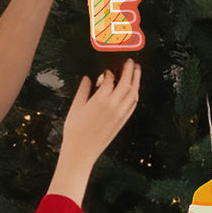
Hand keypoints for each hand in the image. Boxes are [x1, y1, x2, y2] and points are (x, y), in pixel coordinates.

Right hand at [47, 59, 140, 203]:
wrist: (82, 152)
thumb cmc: (75, 131)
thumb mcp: (76, 108)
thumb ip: (83, 91)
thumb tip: (87, 79)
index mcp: (100, 100)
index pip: (110, 79)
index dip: (110, 72)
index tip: (108, 68)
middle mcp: (114, 106)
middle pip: (126, 83)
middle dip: (129, 70)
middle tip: (130, 61)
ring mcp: (120, 114)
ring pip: (133, 93)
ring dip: (136, 80)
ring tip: (136, 70)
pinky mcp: (123, 121)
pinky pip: (133, 104)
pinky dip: (135, 94)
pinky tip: (134, 89)